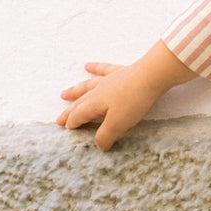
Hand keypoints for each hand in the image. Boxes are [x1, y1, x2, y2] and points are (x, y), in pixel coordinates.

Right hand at [57, 41, 194, 150]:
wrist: (151, 75)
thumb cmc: (134, 101)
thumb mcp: (118, 124)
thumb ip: (105, 136)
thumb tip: (99, 145)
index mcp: (95, 104)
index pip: (79, 115)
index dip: (73, 123)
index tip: (66, 128)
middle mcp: (98, 91)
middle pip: (80, 102)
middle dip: (69, 112)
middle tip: (58, 119)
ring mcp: (109, 80)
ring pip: (87, 86)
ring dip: (76, 91)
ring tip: (64, 93)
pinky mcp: (120, 71)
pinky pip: (104, 69)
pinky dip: (95, 68)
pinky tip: (88, 65)